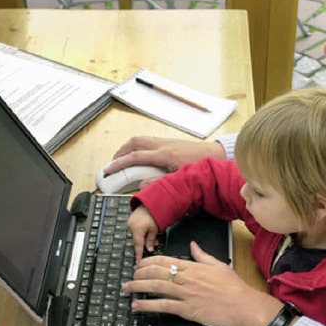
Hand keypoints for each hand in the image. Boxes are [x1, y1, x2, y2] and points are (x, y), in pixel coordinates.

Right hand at [104, 136, 225, 175]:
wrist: (217, 154)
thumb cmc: (201, 167)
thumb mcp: (179, 179)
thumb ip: (159, 182)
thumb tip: (142, 185)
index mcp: (164, 154)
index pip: (135, 157)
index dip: (118, 164)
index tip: (108, 170)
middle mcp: (163, 145)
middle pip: (134, 143)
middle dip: (120, 153)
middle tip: (113, 163)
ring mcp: (167, 141)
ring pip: (141, 140)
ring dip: (129, 148)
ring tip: (123, 159)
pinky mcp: (171, 142)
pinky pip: (149, 141)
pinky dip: (139, 147)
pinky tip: (140, 156)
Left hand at [122, 241, 283, 325]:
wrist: (246, 306)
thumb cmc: (235, 288)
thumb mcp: (219, 265)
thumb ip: (203, 255)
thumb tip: (193, 245)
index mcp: (194, 267)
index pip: (165, 260)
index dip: (148, 262)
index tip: (140, 264)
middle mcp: (188, 279)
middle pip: (157, 272)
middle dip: (139, 273)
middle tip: (129, 277)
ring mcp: (187, 294)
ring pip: (157, 287)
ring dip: (138, 287)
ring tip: (127, 289)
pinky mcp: (188, 310)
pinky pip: (164, 306)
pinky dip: (148, 305)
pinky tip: (137, 306)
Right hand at [127, 206, 158, 260]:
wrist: (152, 201)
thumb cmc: (155, 214)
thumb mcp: (155, 229)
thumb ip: (151, 240)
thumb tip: (149, 249)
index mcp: (136, 229)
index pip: (138, 245)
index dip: (138, 254)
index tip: (138, 262)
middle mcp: (131, 226)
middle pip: (138, 240)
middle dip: (146, 243)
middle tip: (155, 243)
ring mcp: (130, 222)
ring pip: (138, 235)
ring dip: (145, 237)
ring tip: (154, 235)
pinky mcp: (132, 219)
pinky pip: (137, 229)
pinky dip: (143, 231)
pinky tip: (149, 230)